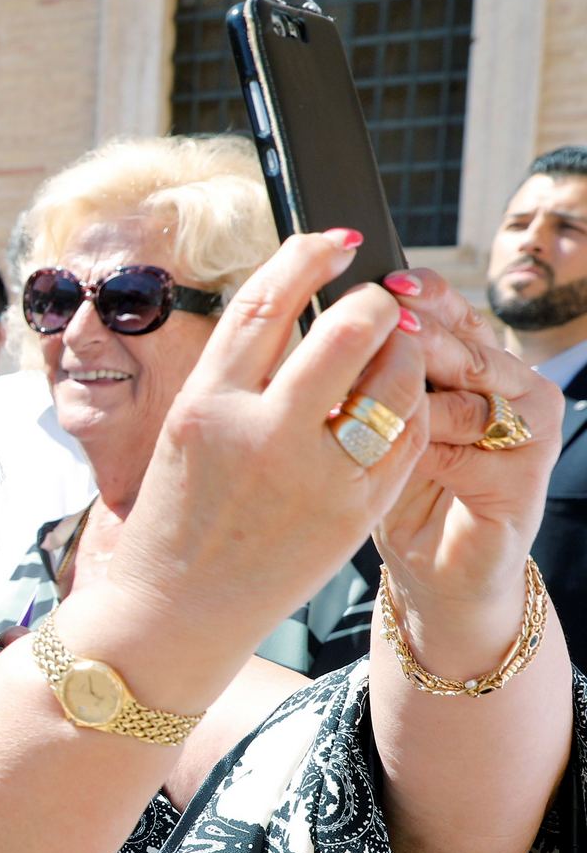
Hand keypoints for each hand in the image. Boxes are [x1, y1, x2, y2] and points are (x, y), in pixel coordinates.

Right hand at [110, 230, 427, 647]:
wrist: (169, 615)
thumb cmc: (173, 524)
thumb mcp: (184, 435)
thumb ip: (239, 378)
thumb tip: (299, 316)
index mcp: (203, 405)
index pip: (266, 302)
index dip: (308, 256)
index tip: (335, 239)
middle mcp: (257, 433)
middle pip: (345, 329)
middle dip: (373, 304)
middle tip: (375, 304)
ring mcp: (311, 475)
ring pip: (390, 380)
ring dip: (400, 353)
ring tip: (390, 356)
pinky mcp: (352, 512)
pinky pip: (405, 437)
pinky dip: (409, 409)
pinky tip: (394, 408)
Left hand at [372, 268, 561, 669]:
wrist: (428, 571)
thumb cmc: (388, 493)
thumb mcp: (368, 426)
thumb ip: (364, 379)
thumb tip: (324, 320)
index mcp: (468, 362)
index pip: (448, 310)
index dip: (421, 293)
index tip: (385, 280)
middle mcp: (507, 385)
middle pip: (463, 342)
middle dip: (421, 334)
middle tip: (387, 323)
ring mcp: (526, 428)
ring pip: (474, 387)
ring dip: (423, 390)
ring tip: (382, 395)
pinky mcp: (528, 473)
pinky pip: (476, 445)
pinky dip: (433, 445)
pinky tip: (398, 452)